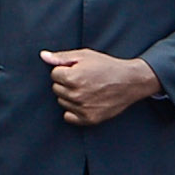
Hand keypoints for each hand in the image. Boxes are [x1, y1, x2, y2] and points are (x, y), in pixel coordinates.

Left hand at [40, 48, 160, 125]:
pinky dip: (73, 111)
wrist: (130, 82)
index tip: (78, 70)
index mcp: (72, 77)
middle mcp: (76, 94)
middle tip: (83, 80)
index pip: (54, 75)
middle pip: (56, 89)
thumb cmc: (108, 67)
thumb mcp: (85, 56)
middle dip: (66, 83)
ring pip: (62, 102)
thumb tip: (43, 56)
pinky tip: (84, 103)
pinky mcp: (89, 119)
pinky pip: (69, 117)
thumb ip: (62, 57)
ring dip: (70, 96)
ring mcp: (82, 108)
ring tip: (86, 90)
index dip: (65, 70)